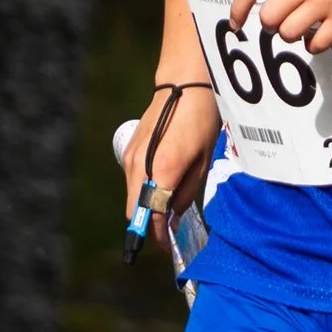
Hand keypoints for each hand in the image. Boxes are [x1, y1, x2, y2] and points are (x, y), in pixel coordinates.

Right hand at [122, 84, 222, 248]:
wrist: (182, 88)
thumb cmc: (200, 122)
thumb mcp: (202, 161)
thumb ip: (185, 193)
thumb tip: (172, 217)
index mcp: (161, 170)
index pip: (151, 215)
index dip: (158, 234)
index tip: (167, 244)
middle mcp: (139, 166)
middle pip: (134, 210)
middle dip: (150, 223)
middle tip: (168, 227)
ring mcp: (130, 158)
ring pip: (132, 196)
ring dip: (146, 206)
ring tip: (169, 204)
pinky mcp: (128, 151)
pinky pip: (132, 182)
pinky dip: (142, 190)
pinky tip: (161, 183)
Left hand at [230, 0, 331, 51]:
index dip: (238, 10)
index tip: (236, 23)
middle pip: (268, 19)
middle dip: (270, 24)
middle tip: (281, 19)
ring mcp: (324, 1)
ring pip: (289, 34)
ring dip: (291, 34)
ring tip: (303, 24)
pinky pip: (316, 44)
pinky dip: (313, 44)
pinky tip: (319, 34)